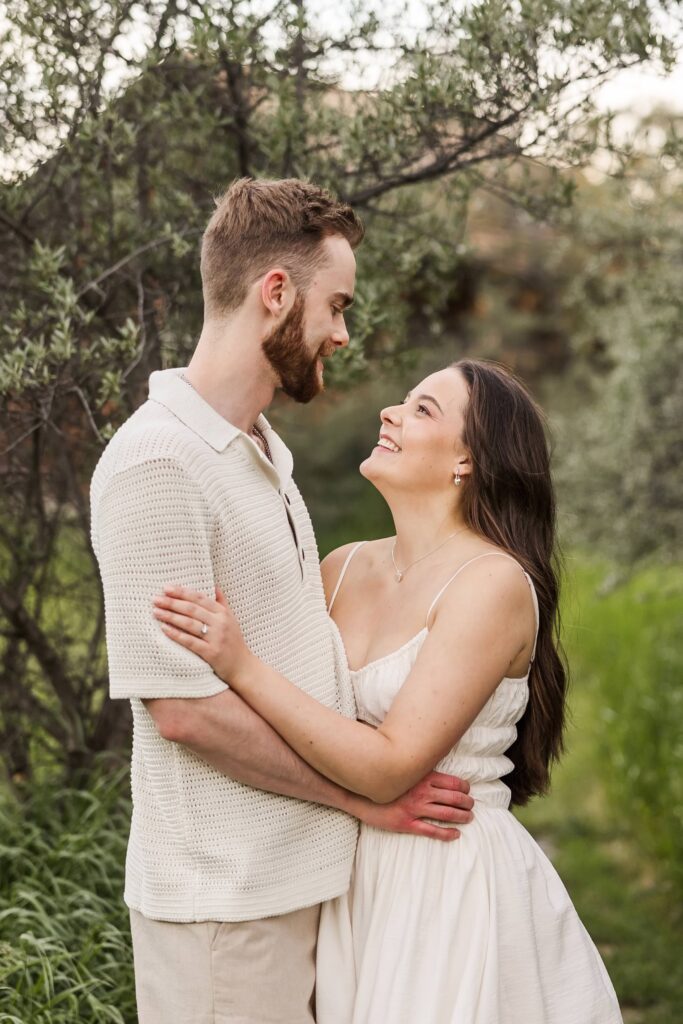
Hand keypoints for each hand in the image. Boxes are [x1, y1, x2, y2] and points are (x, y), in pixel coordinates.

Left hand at [153, 586, 251, 682]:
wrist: (243, 666)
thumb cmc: (234, 642)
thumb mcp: (231, 620)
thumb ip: (222, 603)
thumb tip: (215, 586)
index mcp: (223, 613)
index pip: (200, 598)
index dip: (182, 592)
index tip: (167, 588)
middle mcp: (220, 623)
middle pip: (192, 609)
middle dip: (172, 603)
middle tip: (156, 599)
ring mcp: (216, 638)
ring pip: (190, 624)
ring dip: (171, 617)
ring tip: (156, 612)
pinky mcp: (211, 652)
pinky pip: (190, 641)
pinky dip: (177, 635)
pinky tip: (164, 629)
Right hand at [355, 771, 473, 841]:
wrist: (360, 794)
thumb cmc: (382, 779)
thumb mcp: (402, 768)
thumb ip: (417, 764)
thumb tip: (429, 751)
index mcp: (421, 776)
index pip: (452, 782)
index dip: (464, 787)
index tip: (468, 790)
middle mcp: (421, 792)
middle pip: (454, 798)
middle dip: (467, 803)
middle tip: (472, 806)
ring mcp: (414, 809)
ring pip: (447, 814)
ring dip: (462, 816)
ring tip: (469, 817)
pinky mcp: (407, 824)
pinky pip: (432, 831)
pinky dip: (447, 833)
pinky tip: (456, 834)